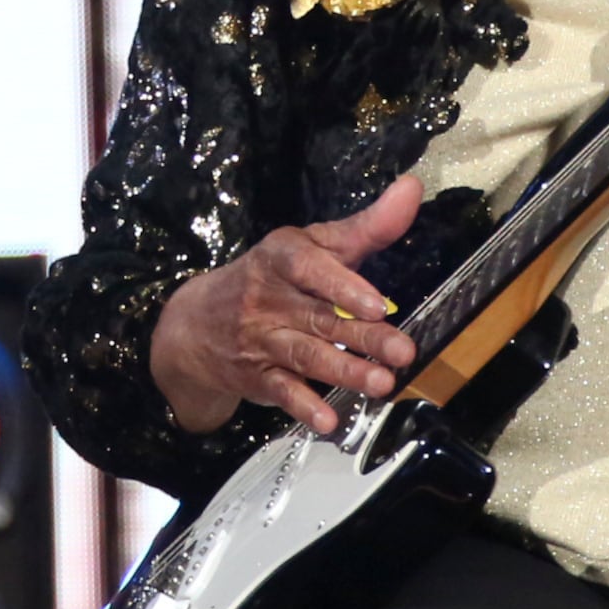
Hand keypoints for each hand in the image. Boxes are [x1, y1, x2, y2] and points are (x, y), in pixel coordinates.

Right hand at [148, 176, 423, 435]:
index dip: (341, 286)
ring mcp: (261, 340)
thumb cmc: (272, 277)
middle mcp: (268, 298)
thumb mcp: (311, 244)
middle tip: (403, 352)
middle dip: (363, 337)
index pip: (308, 268)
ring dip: (344, 371)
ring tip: (382, 384)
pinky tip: (328, 420)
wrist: (195, 324)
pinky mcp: (257, 377)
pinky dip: (304, 407)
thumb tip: (413, 188)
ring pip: (305, 355)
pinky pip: (281, 391)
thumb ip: (366, 225)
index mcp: (281, 258)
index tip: (376, 304)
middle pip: (319, 318)